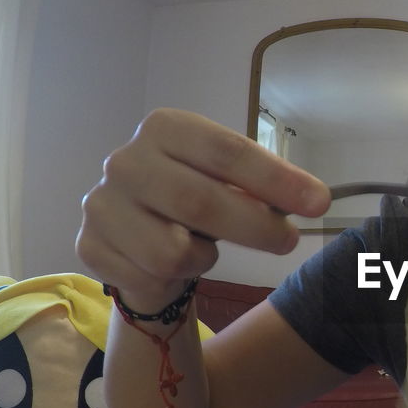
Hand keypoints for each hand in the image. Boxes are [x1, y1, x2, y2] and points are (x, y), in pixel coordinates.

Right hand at [76, 108, 330, 311]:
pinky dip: (174, 279)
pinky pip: (151, 277)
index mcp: (164, 129)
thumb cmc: (192, 204)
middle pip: (202, 201)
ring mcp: (100, 205)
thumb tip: (312, 197)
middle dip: (256, 227)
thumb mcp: (226, 183)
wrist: (139, 243)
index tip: (318, 202)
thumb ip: (259, 186)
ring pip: (174, 251)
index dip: (276, 179)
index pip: (226, 151)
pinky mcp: (89, 247)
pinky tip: (169, 266)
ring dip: (205, 258)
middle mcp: (125, 161)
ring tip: (204, 249)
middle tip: (289, 241)